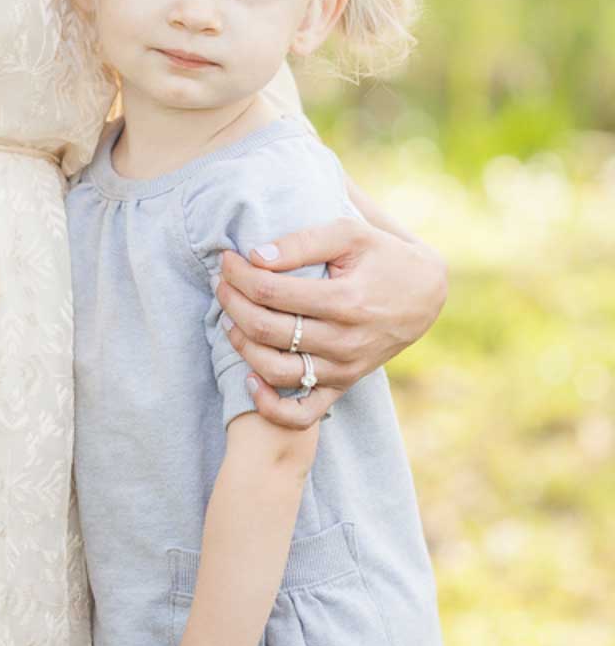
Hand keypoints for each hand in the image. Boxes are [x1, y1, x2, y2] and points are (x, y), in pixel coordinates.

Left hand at [217, 217, 447, 429]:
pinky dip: (269, 404)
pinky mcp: (344, 384)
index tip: (226, 260)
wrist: (426, 293)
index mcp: (346, 300)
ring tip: (228, 320)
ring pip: (276, 370)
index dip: (239, 276)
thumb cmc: (382, 255)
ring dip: (241, 346)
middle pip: (266, 330)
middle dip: (232, 304)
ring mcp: (344, 368)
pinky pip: (302, 412)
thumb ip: (303, 242)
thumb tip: (256, 256)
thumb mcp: (350, 234)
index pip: (271, 293)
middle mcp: (344, 340)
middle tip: (219, 284)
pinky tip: (248, 378)